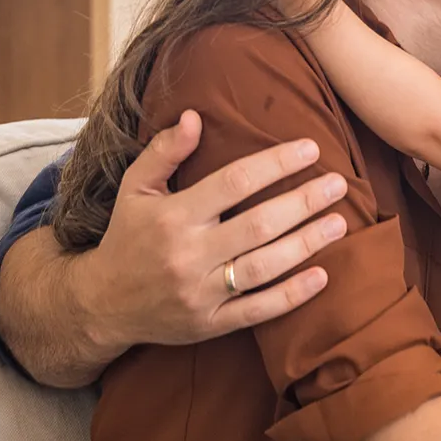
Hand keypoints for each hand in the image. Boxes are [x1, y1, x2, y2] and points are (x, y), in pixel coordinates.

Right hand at [77, 110, 348, 348]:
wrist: (101, 304)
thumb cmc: (128, 237)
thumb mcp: (135, 189)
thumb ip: (164, 151)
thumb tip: (196, 116)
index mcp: (173, 217)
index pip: (234, 183)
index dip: (275, 164)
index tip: (310, 148)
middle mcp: (189, 255)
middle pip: (258, 225)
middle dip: (303, 202)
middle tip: (339, 184)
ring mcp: (201, 293)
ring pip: (264, 268)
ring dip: (306, 245)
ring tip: (339, 223)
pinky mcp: (209, 325)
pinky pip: (257, 312)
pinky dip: (292, 296)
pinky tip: (322, 276)